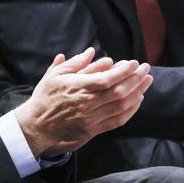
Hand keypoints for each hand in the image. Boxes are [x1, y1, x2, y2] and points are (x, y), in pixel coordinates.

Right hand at [13, 47, 152, 155]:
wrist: (36, 126)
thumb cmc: (46, 97)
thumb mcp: (55, 75)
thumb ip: (75, 63)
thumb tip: (92, 52)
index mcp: (78, 88)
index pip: (107, 80)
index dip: (123, 71)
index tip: (134, 63)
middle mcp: (87, 104)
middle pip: (118, 92)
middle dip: (136, 79)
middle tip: (146, 69)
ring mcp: (91, 119)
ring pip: (121, 106)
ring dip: (137, 93)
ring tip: (147, 81)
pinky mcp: (93, 130)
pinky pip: (117, 120)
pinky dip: (130, 110)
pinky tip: (137, 100)